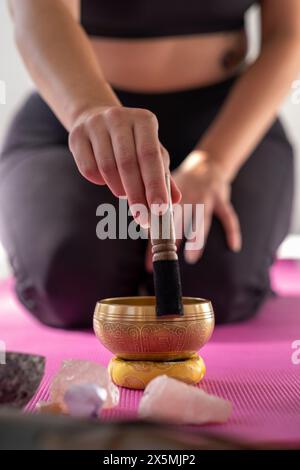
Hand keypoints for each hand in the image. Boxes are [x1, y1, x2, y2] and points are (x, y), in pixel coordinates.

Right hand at [69, 105, 180, 226]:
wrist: (95, 118)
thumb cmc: (131, 141)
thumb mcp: (151, 151)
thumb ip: (163, 174)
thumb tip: (175, 200)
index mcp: (144, 119)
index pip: (151, 156)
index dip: (155, 185)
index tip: (160, 210)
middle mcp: (119, 117)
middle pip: (127, 164)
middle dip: (137, 195)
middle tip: (142, 217)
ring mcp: (95, 124)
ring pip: (107, 168)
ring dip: (118, 189)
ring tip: (124, 194)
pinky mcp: (76, 135)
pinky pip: (88, 169)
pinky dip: (99, 181)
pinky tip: (106, 180)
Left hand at [145, 150, 240, 270]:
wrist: (206, 164)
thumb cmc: (183, 186)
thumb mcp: (168, 191)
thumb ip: (157, 210)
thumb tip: (143, 236)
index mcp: (170, 195)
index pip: (159, 219)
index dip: (154, 239)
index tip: (150, 260)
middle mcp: (186, 195)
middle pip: (178, 219)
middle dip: (171, 238)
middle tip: (166, 256)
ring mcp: (205, 197)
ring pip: (201, 219)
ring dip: (196, 238)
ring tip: (191, 257)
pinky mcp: (221, 198)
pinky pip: (228, 216)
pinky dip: (232, 230)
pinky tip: (234, 246)